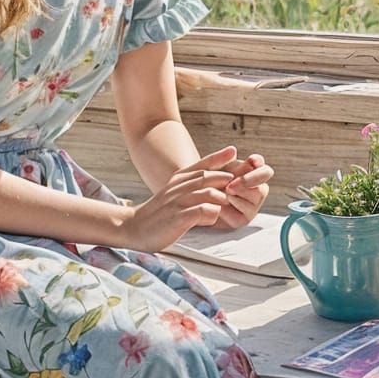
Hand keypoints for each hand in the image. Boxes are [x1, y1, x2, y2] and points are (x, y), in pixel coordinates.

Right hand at [115, 145, 237, 252]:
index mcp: (178, 179)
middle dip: (227, 178)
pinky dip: (212, 212)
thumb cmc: (159, 213)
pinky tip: (214, 216)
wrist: (135, 227)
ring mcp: (178, 202)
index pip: (201, 164)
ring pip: (207, 192)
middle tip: (243, 183)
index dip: (219, 157)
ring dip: (221, 197)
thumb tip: (212, 186)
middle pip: (208, 176)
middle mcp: (179, 187)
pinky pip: (201, 211)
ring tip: (230, 203)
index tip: (234, 150)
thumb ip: (191, 187)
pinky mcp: (177, 218)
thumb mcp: (173, 194)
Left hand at [197, 153, 272, 231]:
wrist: (195, 200)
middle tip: (230, 184)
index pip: (263, 168)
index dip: (259, 162)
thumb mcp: (211, 168)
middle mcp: (255, 189)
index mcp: (251, 174)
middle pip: (263, 184)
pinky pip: (243, 212)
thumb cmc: (205, 180)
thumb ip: (221, 159)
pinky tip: (219, 203)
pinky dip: (231, 206)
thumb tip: (233, 150)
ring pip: (255, 196)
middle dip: (248, 181)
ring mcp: (251, 205)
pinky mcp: (243, 219)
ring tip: (223, 192)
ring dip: (238, 193)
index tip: (251, 160)